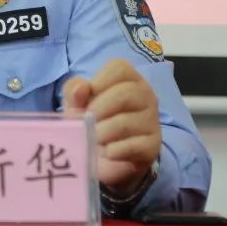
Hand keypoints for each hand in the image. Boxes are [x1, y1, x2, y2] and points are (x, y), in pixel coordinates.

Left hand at [62, 59, 161, 196]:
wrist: (107, 157)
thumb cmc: (93, 121)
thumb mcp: (77, 103)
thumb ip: (74, 91)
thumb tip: (80, 88)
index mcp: (129, 78)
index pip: (119, 68)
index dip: (98, 83)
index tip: (87, 100)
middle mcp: (146, 95)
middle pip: (124, 94)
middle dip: (98, 110)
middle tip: (87, 122)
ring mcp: (152, 120)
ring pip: (124, 123)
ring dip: (101, 133)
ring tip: (94, 139)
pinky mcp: (153, 145)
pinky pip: (131, 146)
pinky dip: (112, 151)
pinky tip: (107, 152)